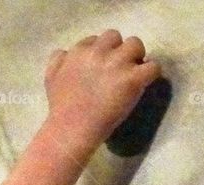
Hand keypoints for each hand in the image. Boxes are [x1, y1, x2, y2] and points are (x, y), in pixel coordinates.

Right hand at [44, 30, 161, 147]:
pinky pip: (153, 67)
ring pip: (136, 44)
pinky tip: (143, 83)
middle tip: (117, 68)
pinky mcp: (132, 79)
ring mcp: (117, 64)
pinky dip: (150, 74)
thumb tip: (66, 52)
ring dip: (136, 57)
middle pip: (115, 36)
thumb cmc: (60, 109)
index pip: (94, 40)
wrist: (71, 129)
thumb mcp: (50, 78)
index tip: (100, 67)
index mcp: (79, 52)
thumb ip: (58, 61)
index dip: (100, 53)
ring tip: (132, 73)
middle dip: (117, 49)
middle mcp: (99, 52)